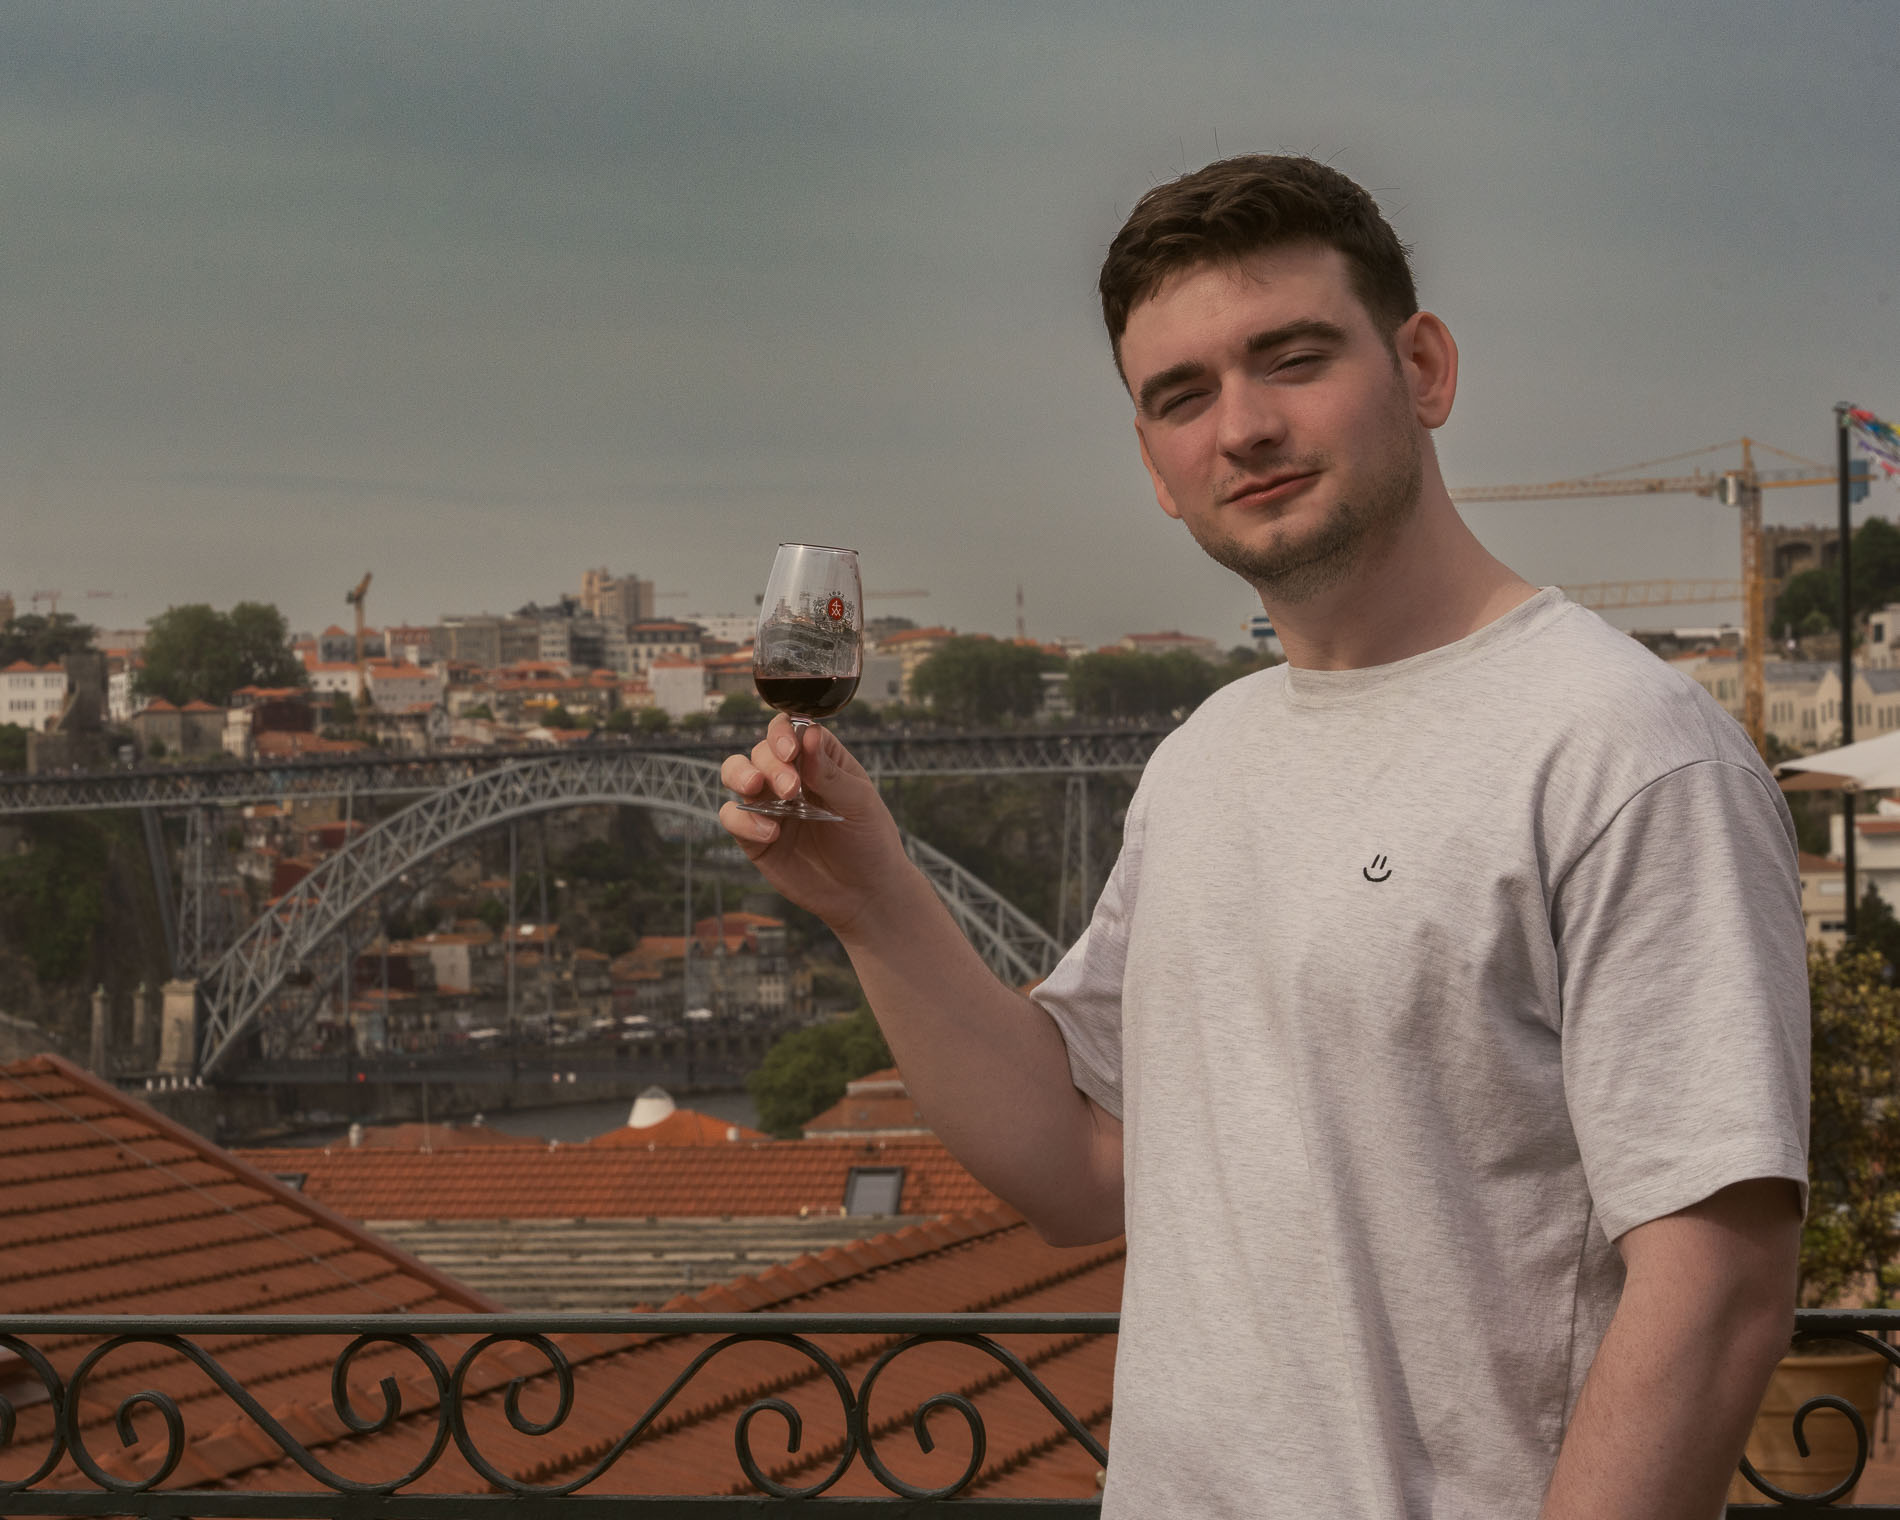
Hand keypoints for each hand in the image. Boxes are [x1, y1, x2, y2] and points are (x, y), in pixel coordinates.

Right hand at [718, 713, 910, 934]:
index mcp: (819, 761)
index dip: (784, 733)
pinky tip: (771, 834)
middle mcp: (790, 777)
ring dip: (741, 775)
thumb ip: (830, 772)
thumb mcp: (859, 803)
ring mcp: (771, 806)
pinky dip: (744, 821)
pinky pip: (733, 817)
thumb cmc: (870, 841)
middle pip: (761, 751)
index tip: (791, 750)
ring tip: (756, 787)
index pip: (792, 730)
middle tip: (791, 789)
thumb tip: (809, 733)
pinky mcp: (755, 837)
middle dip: (770, 763)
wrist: (865, 894)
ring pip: (736, 773)